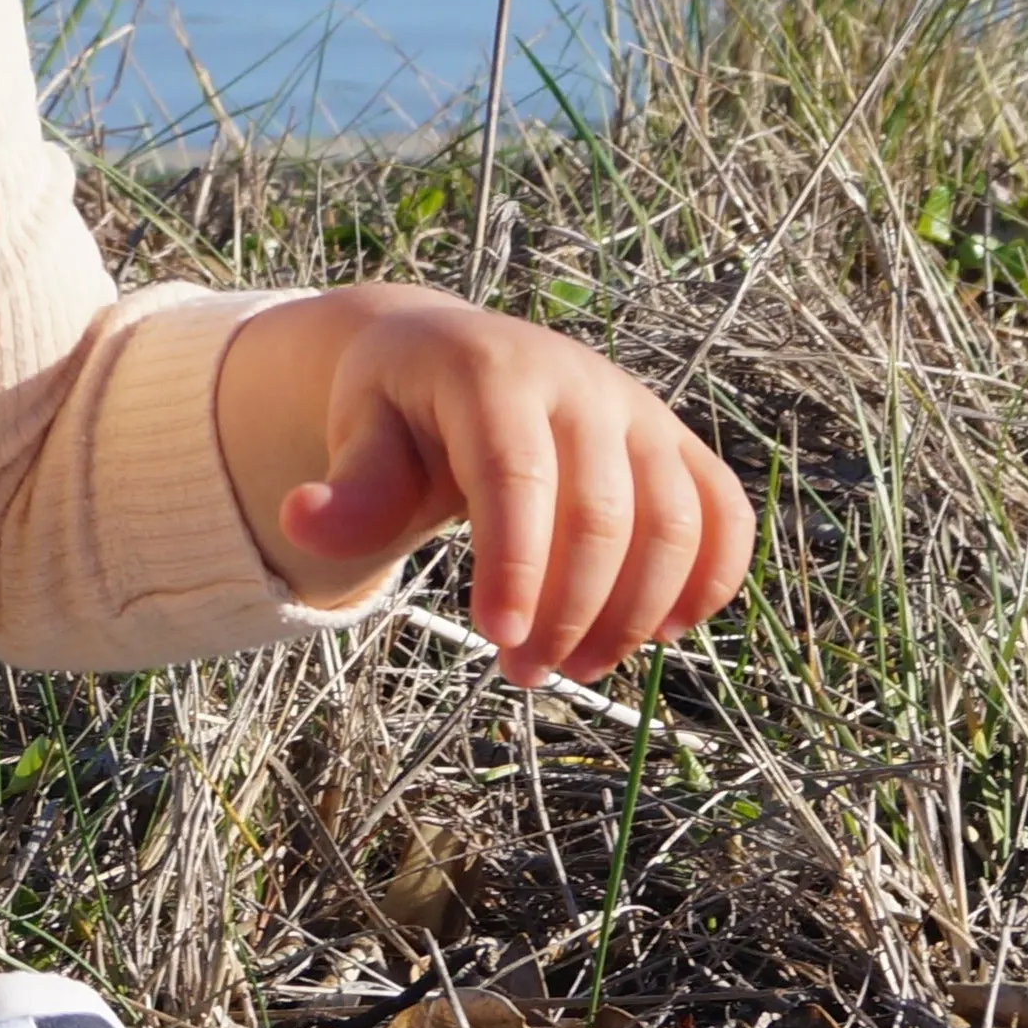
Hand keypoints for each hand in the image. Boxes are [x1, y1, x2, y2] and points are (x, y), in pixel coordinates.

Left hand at [215, 284, 752, 685]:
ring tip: (575, 664)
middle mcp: (578, 382)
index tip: (498, 640)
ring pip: (673, 523)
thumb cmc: (402, 408)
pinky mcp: (678, 445)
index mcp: (489, 371)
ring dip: (636, 615)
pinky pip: (725, 515)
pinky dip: (709, 581)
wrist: (458, 356)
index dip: (516, 564)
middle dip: (569, 611)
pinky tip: (660, 631)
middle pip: (602, 513)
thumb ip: (350, 488)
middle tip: (523, 672)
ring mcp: (638, 411)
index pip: (515, 473)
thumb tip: (302, 521)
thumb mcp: (361, 432)